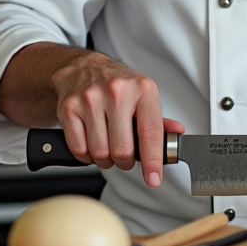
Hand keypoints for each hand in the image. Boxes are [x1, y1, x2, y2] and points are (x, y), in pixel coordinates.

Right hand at [51, 52, 184, 186]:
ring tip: (107, 146)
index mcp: (142, 89)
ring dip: (105, 159)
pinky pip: (79, 149)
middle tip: (124, 154)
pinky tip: (91, 142)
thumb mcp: (143, 95)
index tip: (153, 178)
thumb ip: (159, 120)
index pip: (150, 133)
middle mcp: (117, 91)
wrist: (83, 67)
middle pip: (123, 150)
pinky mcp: (69, 108)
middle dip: (125, 161)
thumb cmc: (117, 85)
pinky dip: (86, 155)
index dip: (153, 160)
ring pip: (100, 152)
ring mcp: (91, 99)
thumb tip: (176, 134)